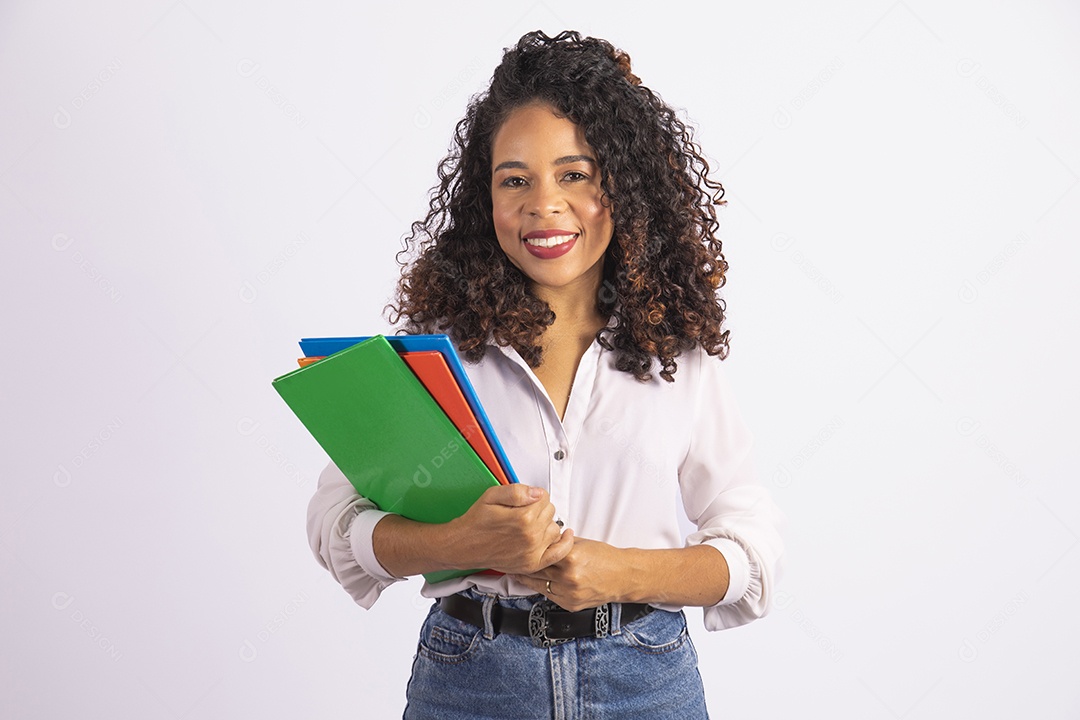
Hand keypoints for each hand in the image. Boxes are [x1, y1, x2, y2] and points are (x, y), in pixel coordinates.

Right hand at [444, 484, 573, 574]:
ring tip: (531, 525)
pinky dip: (564, 544)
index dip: (534, 496)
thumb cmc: (477, 521)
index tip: (524, 500)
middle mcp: (531, 537)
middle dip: (540, 509)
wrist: (464, 546)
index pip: (545, 497)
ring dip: (547, 524)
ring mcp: (533, 552)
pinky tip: (565, 536)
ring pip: (555, 529)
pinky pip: (559, 554)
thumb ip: (517, 491)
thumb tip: (537, 493)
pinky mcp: (532, 564)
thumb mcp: (492, 495)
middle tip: (523, 512)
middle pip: (551, 512)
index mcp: (523, 518)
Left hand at [513, 537, 631, 611]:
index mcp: (570, 557)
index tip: (517, 548)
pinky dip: (541, 588)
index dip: (527, 551)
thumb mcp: (582, 543)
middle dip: (522, 565)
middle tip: (510, 560)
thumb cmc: (605, 557)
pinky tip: (535, 581)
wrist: (623, 576)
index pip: (540, 554)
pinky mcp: (570, 605)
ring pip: (538, 585)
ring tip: (517, 571)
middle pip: (535, 571)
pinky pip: (548, 595)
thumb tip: (542, 540)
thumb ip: (560, 544)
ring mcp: (569, 593)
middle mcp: (569, 577)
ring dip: (527, 578)